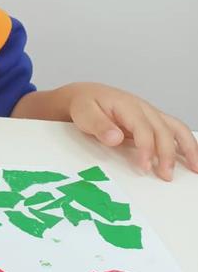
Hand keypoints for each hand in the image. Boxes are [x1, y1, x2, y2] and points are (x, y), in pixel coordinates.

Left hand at [67, 83, 197, 181]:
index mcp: (127, 105)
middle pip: (163, 130)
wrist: (87, 96)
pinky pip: (175, 131)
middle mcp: (143, 109)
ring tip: (195, 169)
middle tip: (165, 175)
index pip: (143, 127)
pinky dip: (186, 145)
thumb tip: (115, 137)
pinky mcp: (153, 123)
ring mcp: (151, 115)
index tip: (144, 166)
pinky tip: (192, 160)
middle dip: (167, 154)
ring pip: (176, 128)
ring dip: (187, 148)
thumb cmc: (86, 105)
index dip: (146, 148)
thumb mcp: (84, 113)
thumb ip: (98, 125)